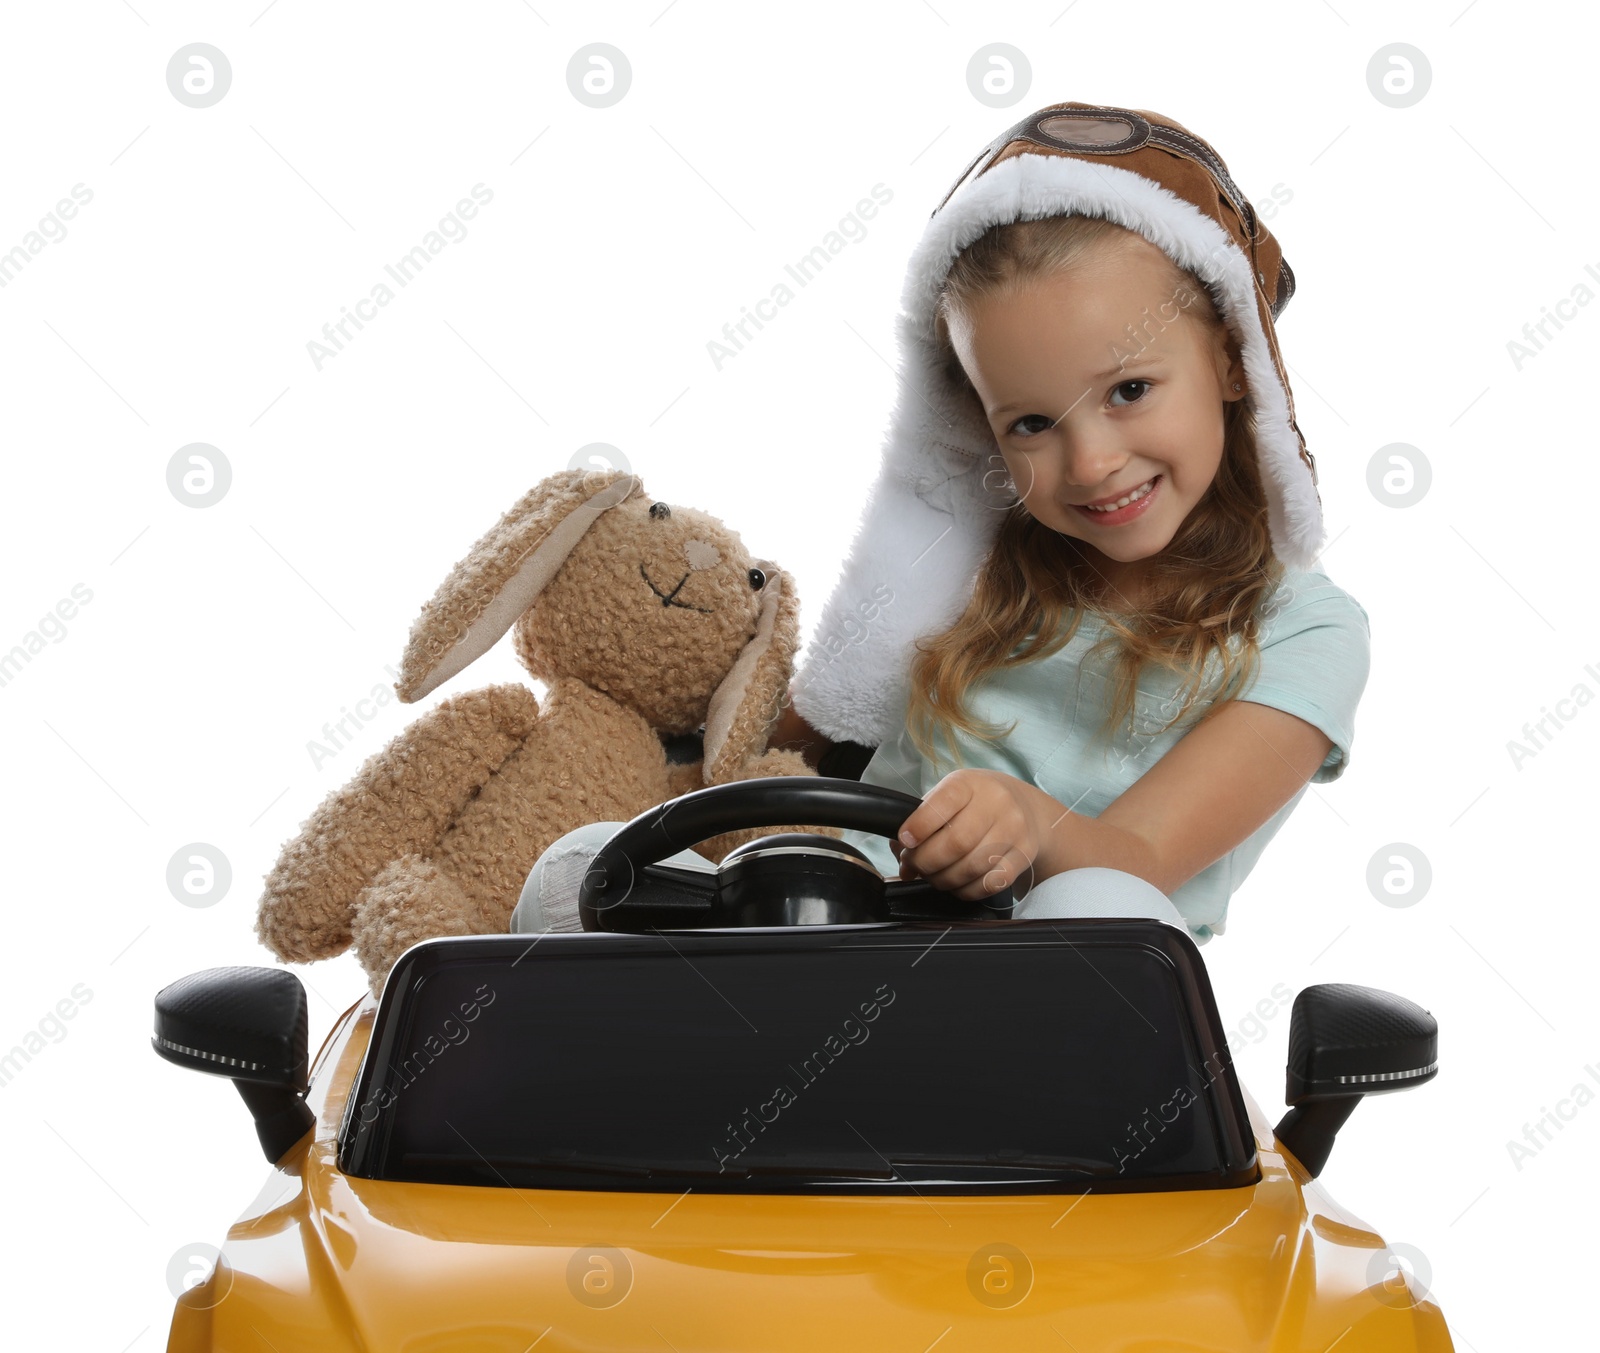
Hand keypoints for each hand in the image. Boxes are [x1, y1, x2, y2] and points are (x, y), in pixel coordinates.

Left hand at [890, 769, 1053, 901]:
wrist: (1026, 807)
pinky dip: (966, 890)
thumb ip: (922, 822)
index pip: (944, 802)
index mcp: (970, 783)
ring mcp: (1014, 829)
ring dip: (944, 879)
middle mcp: (996, 803)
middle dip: (926, 861)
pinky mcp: (1024, 855)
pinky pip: (990, 883)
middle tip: (915, 865)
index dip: (920, 826)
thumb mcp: (950, 797)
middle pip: (957, 842)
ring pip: (972, 867)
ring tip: (934, 876)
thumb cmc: (977, 802)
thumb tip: (903, 860)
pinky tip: (957, 884)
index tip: (905, 840)